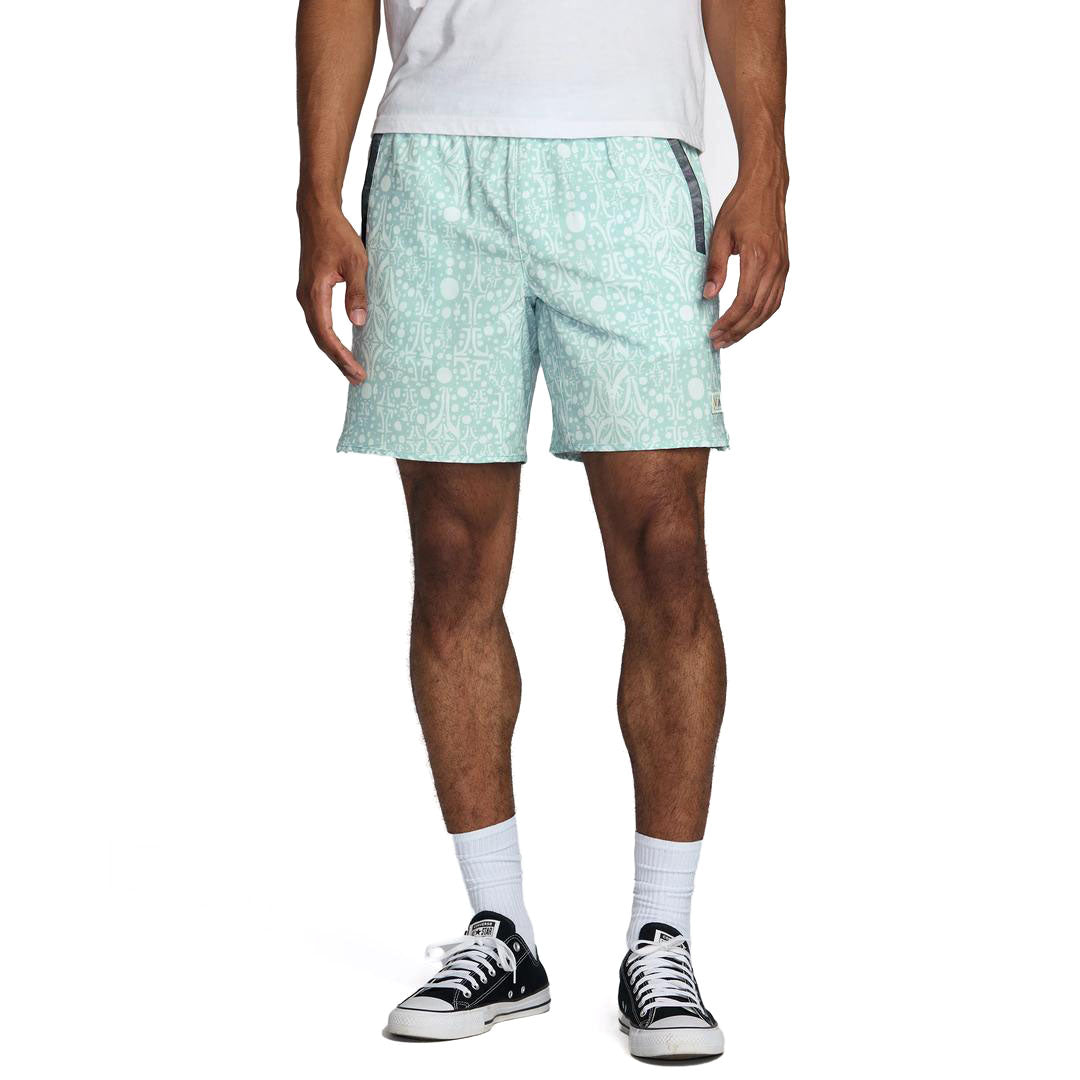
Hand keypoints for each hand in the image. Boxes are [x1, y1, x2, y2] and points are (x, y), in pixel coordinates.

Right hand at [296, 198, 368, 383]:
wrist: (317, 214)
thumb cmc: (338, 235)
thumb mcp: (356, 262)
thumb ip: (358, 292)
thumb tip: (358, 322)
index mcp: (315, 293)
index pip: (327, 334)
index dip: (342, 356)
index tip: (358, 370)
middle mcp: (305, 297)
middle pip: (320, 339)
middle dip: (339, 361)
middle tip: (358, 379)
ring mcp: (305, 295)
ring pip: (318, 332)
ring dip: (334, 352)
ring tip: (351, 369)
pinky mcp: (310, 292)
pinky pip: (318, 322)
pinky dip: (329, 339)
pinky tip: (342, 347)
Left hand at [703, 178, 788, 348]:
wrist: (766, 189)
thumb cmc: (741, 208)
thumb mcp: (719, 234)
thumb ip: (714, 266)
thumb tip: (708, 295)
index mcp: (758, 258)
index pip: (744, 301)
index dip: (729, 321)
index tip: (714, 332)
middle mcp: (775, 266)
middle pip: (757, 310)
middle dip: (737, 330)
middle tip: (718, 342)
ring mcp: (783, 268)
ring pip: (769, 309)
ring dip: (749, 327)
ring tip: (730, 338)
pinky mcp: (784, 267)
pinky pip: (776, 299)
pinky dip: (763, 315)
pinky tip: (748, 323)